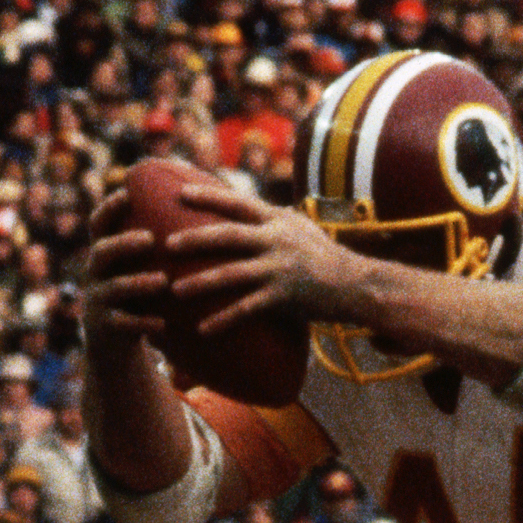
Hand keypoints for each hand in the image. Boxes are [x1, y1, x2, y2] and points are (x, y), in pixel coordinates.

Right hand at [79, 190, 172, 352]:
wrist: (112, 344)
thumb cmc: (136, 295)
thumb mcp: (138, 269)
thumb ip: (156, 245)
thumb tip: (192, 205)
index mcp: (104, 254)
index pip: (99, 225)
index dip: (109, 208)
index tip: (127, 193)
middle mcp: (95, 274)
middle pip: (102, 252)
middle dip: (124, 243)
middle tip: (150, 239)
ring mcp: (97, 301)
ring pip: (112, 288)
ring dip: (137, 283)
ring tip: (163, 281)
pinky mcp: (105, 329)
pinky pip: (121, 324)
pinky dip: (142, 323)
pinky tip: (163, 324)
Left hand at [163, 177, 377, 337]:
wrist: (355, 284)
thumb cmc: (324, 256)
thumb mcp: (299, 228)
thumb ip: (270, 220)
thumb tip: (242, 208)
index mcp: (277, 220)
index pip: (237, 203)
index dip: (208, 196)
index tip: (179, 193)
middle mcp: (277, 240)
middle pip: (228, 236)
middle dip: (195, 239)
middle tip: (167, 244)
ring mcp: (280, 269)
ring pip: (232, 274)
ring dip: (201, 282)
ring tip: (176, 290)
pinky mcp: (284, 297)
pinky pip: (247, 309)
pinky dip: (223, 319)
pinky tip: (203, 329)